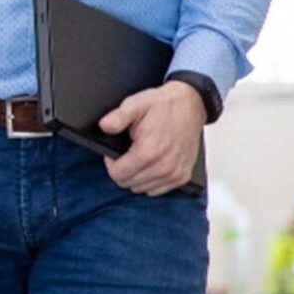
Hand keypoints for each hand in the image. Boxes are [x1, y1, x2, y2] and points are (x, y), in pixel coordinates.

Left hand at [99, 81, 205, 195]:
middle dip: (122, 170)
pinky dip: (150, 181)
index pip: (118, 175)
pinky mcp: (183, 176)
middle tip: (127, 153)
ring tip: (139, 157)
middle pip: (128, 183)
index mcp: (150, 151)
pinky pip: (158, 190)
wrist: (190, 105)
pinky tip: (150, 165)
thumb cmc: (163, 105)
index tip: (114, 153)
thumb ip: (117, 117)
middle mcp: (164, 166)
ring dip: (136, 176)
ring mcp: (175, 173)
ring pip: (142, 189)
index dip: (110, 163)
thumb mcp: (135, 104)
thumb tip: (104, 126)